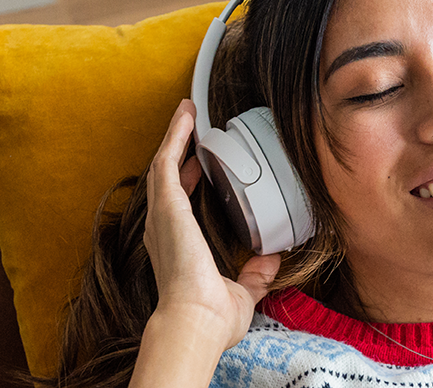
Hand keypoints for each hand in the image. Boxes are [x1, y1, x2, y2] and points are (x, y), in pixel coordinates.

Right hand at [140, 100, 280, 350]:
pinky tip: (186, 115)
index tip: (197, 167)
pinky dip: (175, 135)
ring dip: (176, 136)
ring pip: (164, 164)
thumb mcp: (242, 292)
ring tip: (187, 112)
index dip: (186, 182)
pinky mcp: (166, 205)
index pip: (178, 205)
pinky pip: (166, 160)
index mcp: (176, 248)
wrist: (196, 321)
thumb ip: (255, 275)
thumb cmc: (212, 317)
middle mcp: (162, 229)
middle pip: (166, 179)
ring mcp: (161, 216)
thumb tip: (271, 259)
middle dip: (177, 151)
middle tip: (189, 128)